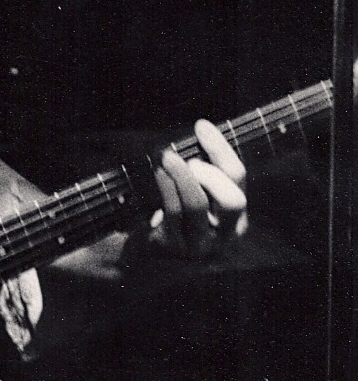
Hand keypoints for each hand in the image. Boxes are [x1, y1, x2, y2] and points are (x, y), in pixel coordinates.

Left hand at [149, 120, 246, 258]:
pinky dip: (166, 186)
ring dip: (182, 174)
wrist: (142, 254)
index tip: (201, 125)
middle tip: (190, 161)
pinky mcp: (173, 248)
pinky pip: (173, 212)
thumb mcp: (196, 196)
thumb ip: (205, 171)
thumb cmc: (173, 216)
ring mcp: (199, 246)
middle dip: (211, 174)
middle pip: (233, 201)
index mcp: (237, 218)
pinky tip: (158, 172)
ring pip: (198, 204)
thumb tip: (201, 130)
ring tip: (166, 156)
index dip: (220, 148)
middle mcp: (224, 237)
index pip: (238, 178)